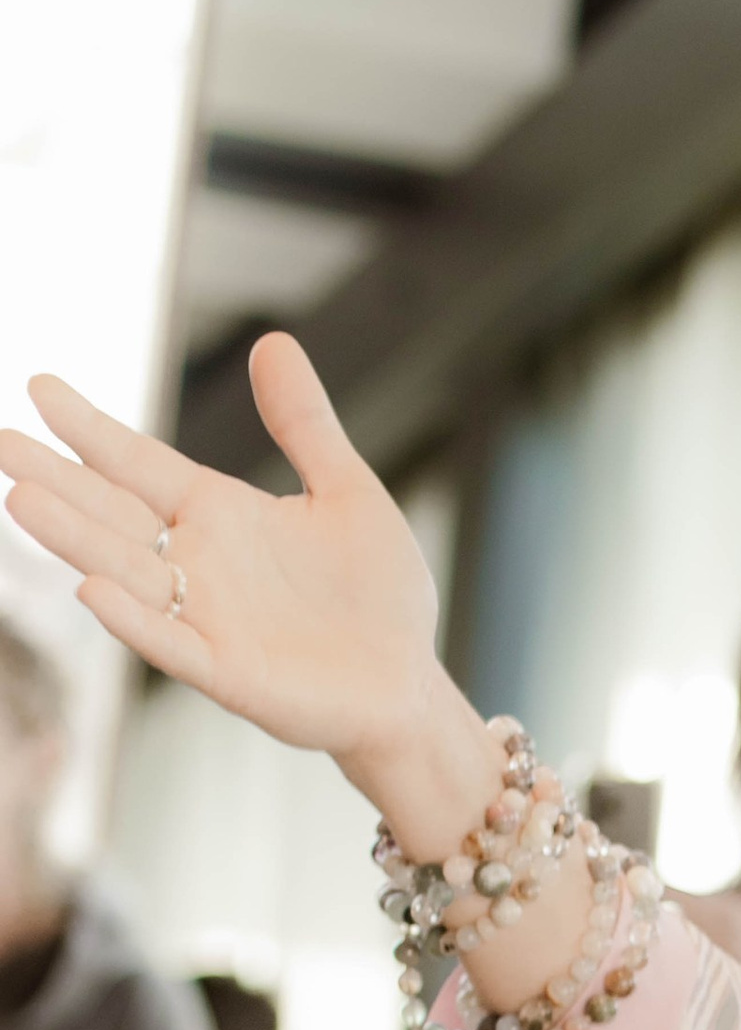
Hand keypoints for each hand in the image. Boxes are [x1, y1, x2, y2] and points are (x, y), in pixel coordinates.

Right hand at [2, 338, 448, 775]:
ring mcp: (206, 619)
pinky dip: (134, 621)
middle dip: (57, 480)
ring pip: (125, 573)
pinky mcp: (228, 673)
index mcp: (221, 515)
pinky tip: (93, 589)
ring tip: (19, 498)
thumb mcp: (348, 493)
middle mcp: (198, 564)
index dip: (92, 429)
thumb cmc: (380, 596)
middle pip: (113, 513)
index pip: (140, 463)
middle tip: (0, 442)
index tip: (40, 387)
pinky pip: (171, 644)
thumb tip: (274, 342)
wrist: (411, 686)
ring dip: (74, 539)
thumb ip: (304, 424)